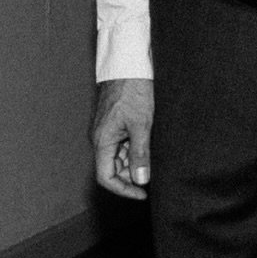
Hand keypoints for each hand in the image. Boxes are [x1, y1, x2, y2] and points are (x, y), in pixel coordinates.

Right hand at [91, 77, 154, 199]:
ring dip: (134, 163)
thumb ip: (140, 154)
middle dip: (131, 177)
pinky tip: (150, 147)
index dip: (124, 190)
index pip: (106, 177)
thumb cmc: (133, 90)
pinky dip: (135, 151)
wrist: (129, 63)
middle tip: (154, 177)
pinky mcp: (114, 123)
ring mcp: (107, 131)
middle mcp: (100, 138)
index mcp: (102, 141)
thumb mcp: (142, 125)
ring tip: (155, 161)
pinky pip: (122, 145)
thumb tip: (140, 180)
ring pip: (118, 158)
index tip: (143, 194)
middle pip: (112, 169)